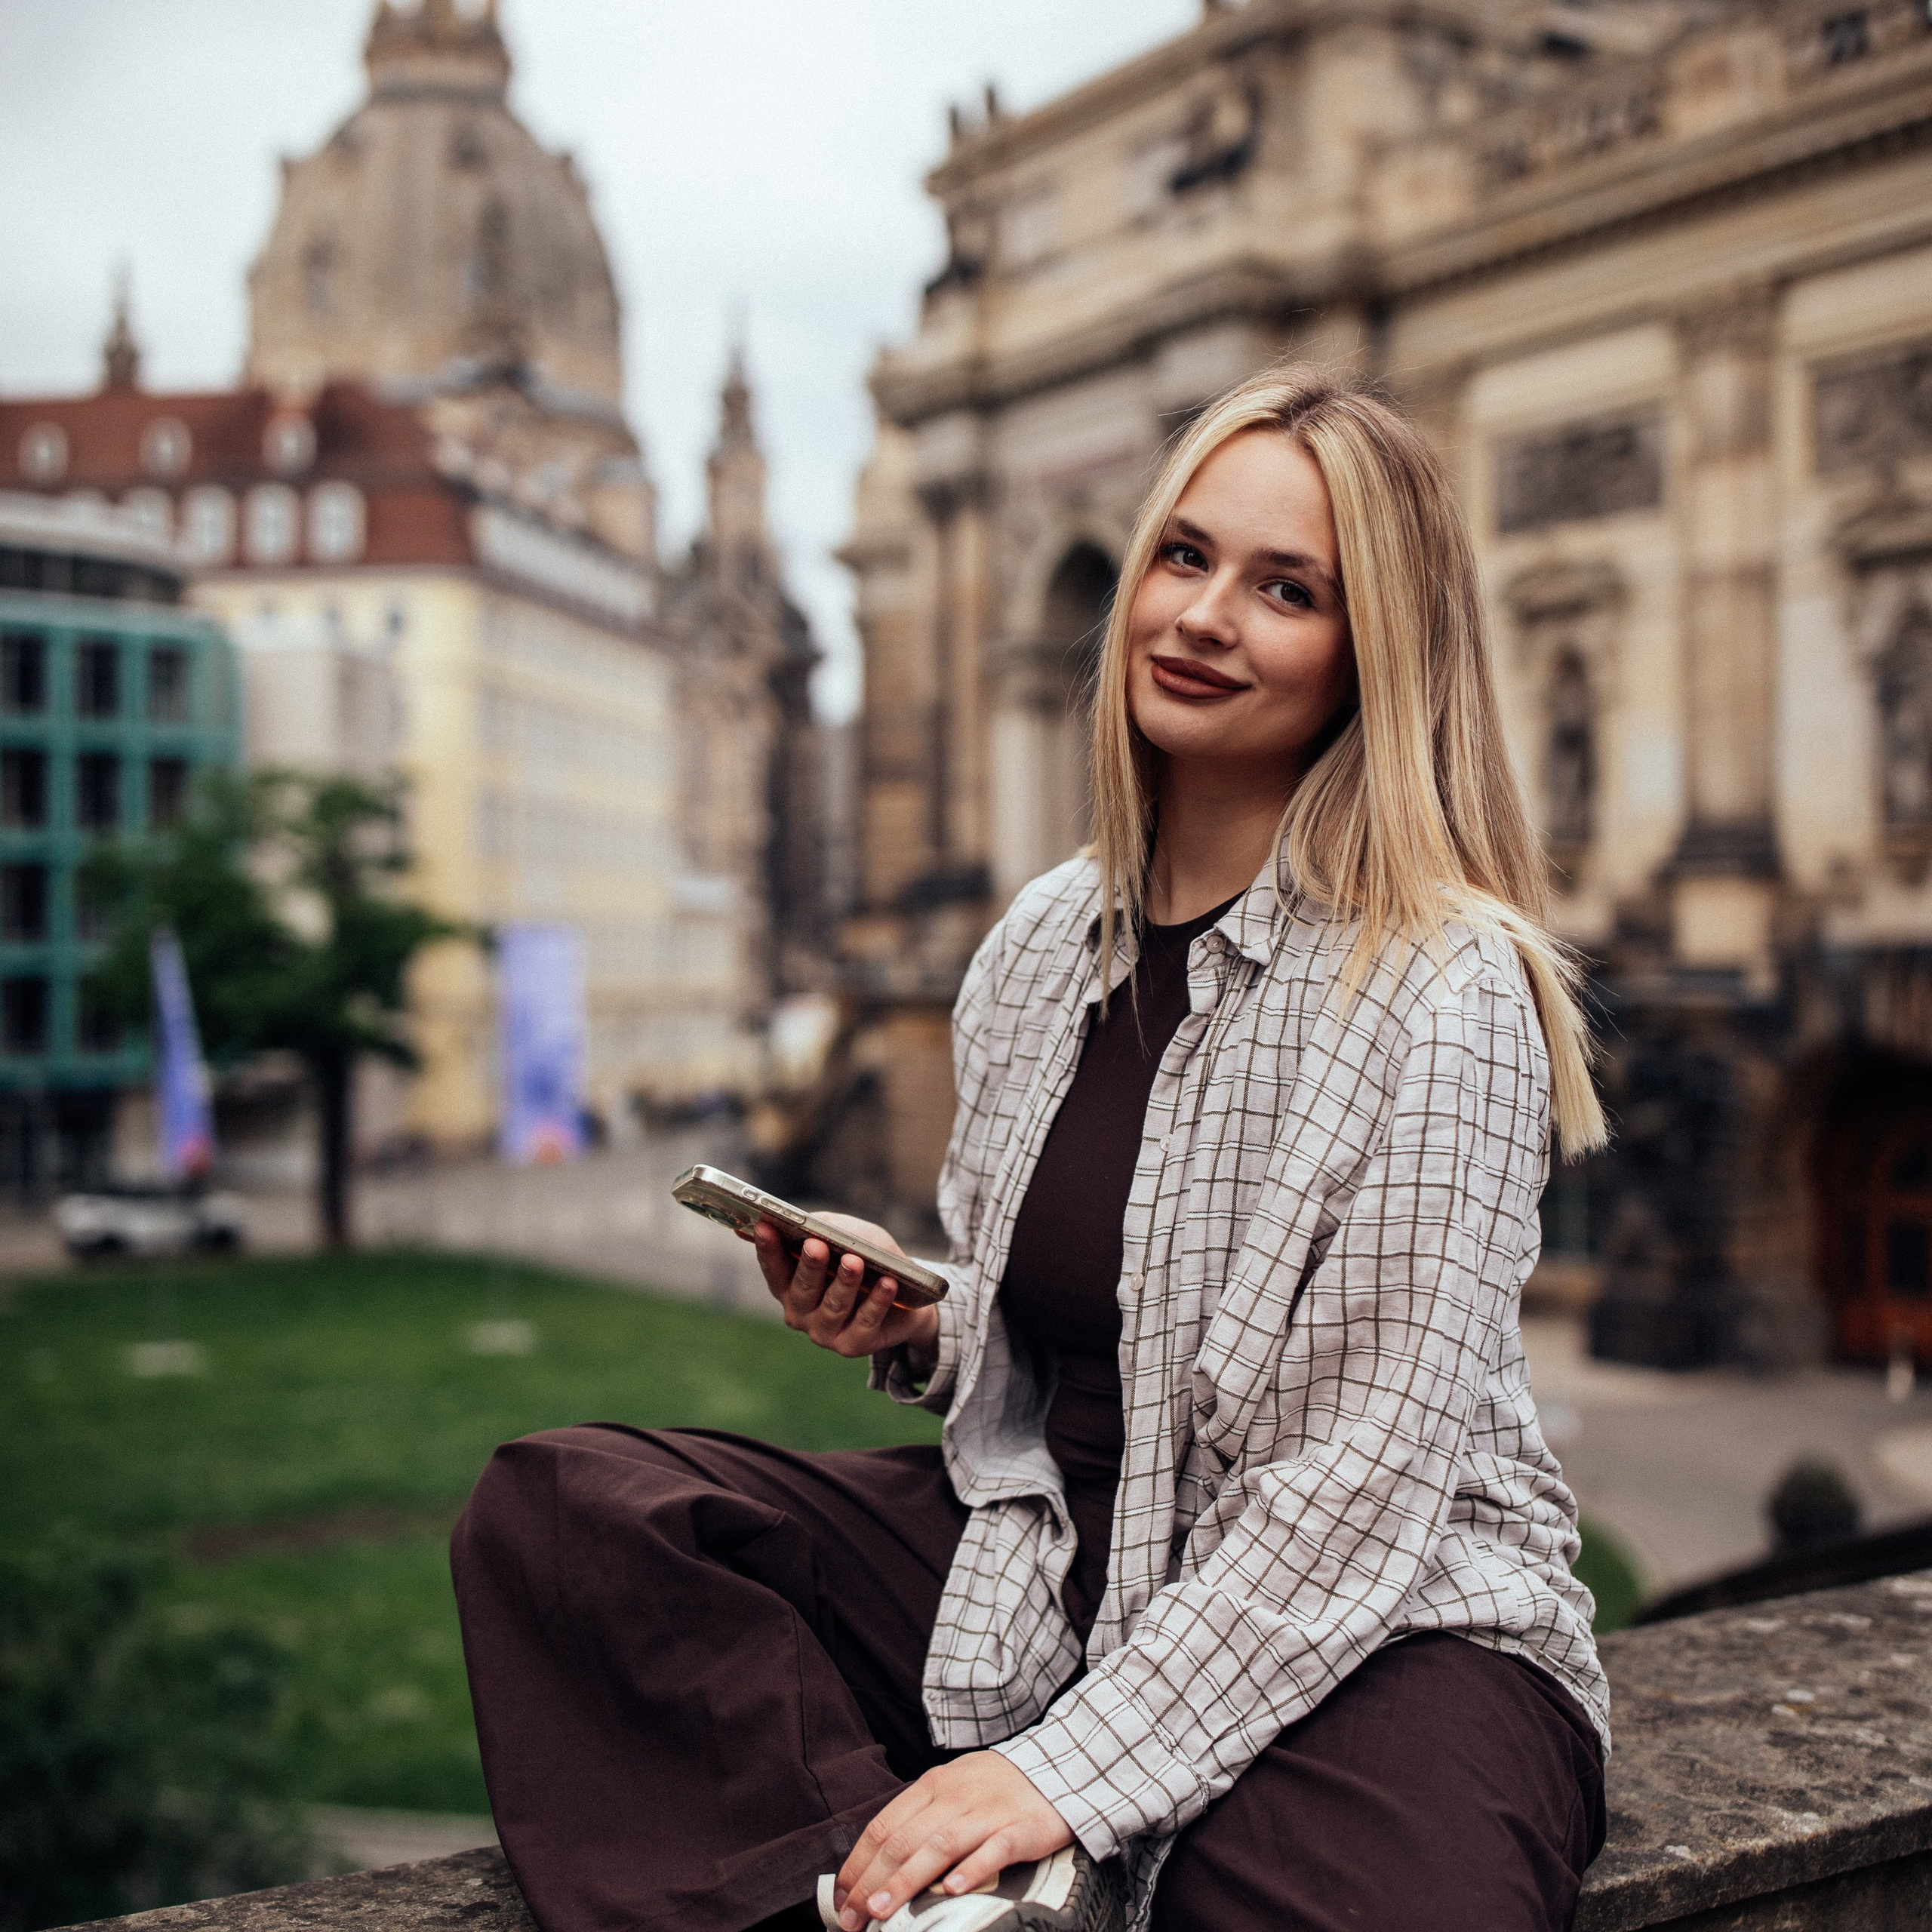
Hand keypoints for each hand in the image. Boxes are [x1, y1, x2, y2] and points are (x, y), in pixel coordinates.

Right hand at [751, 1212, 939, 1360]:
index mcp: (789, 1286)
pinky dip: (877, 1301)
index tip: (764, 1227)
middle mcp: (800, 1313)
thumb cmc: (867, 1260)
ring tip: (854, 1262)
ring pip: (834, 1306)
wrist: (905, 1299)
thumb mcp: (847, 1235)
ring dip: (845, 1282)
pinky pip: (865, 1322)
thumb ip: (828, 1227)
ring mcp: (825, 1333)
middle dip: (809, 1265)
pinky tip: (887, 1283)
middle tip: (815, 1244)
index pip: (774, 1268)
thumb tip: (813, 1222)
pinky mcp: (853, 1345)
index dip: (768, 1249)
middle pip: (802, 1289)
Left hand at [833, 1752, 1073, 1927]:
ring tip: (882, 1910)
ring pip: (940, 1846)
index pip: (884, 1825)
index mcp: (932, 1786)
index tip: (842, 1899)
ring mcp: (988, 1811)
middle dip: (872, 1882)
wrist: (1057, 1767)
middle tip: (853, 1918)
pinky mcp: (1021, 1829)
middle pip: (905, 1840)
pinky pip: (994, 1849)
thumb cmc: (995, 1788)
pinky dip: (972, 1869)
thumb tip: (878, 1864)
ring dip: (907, 1881)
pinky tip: (954, 1891)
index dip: (858, 1864)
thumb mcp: (951, 1790)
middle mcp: (955, 1796)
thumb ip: (919, 1820)